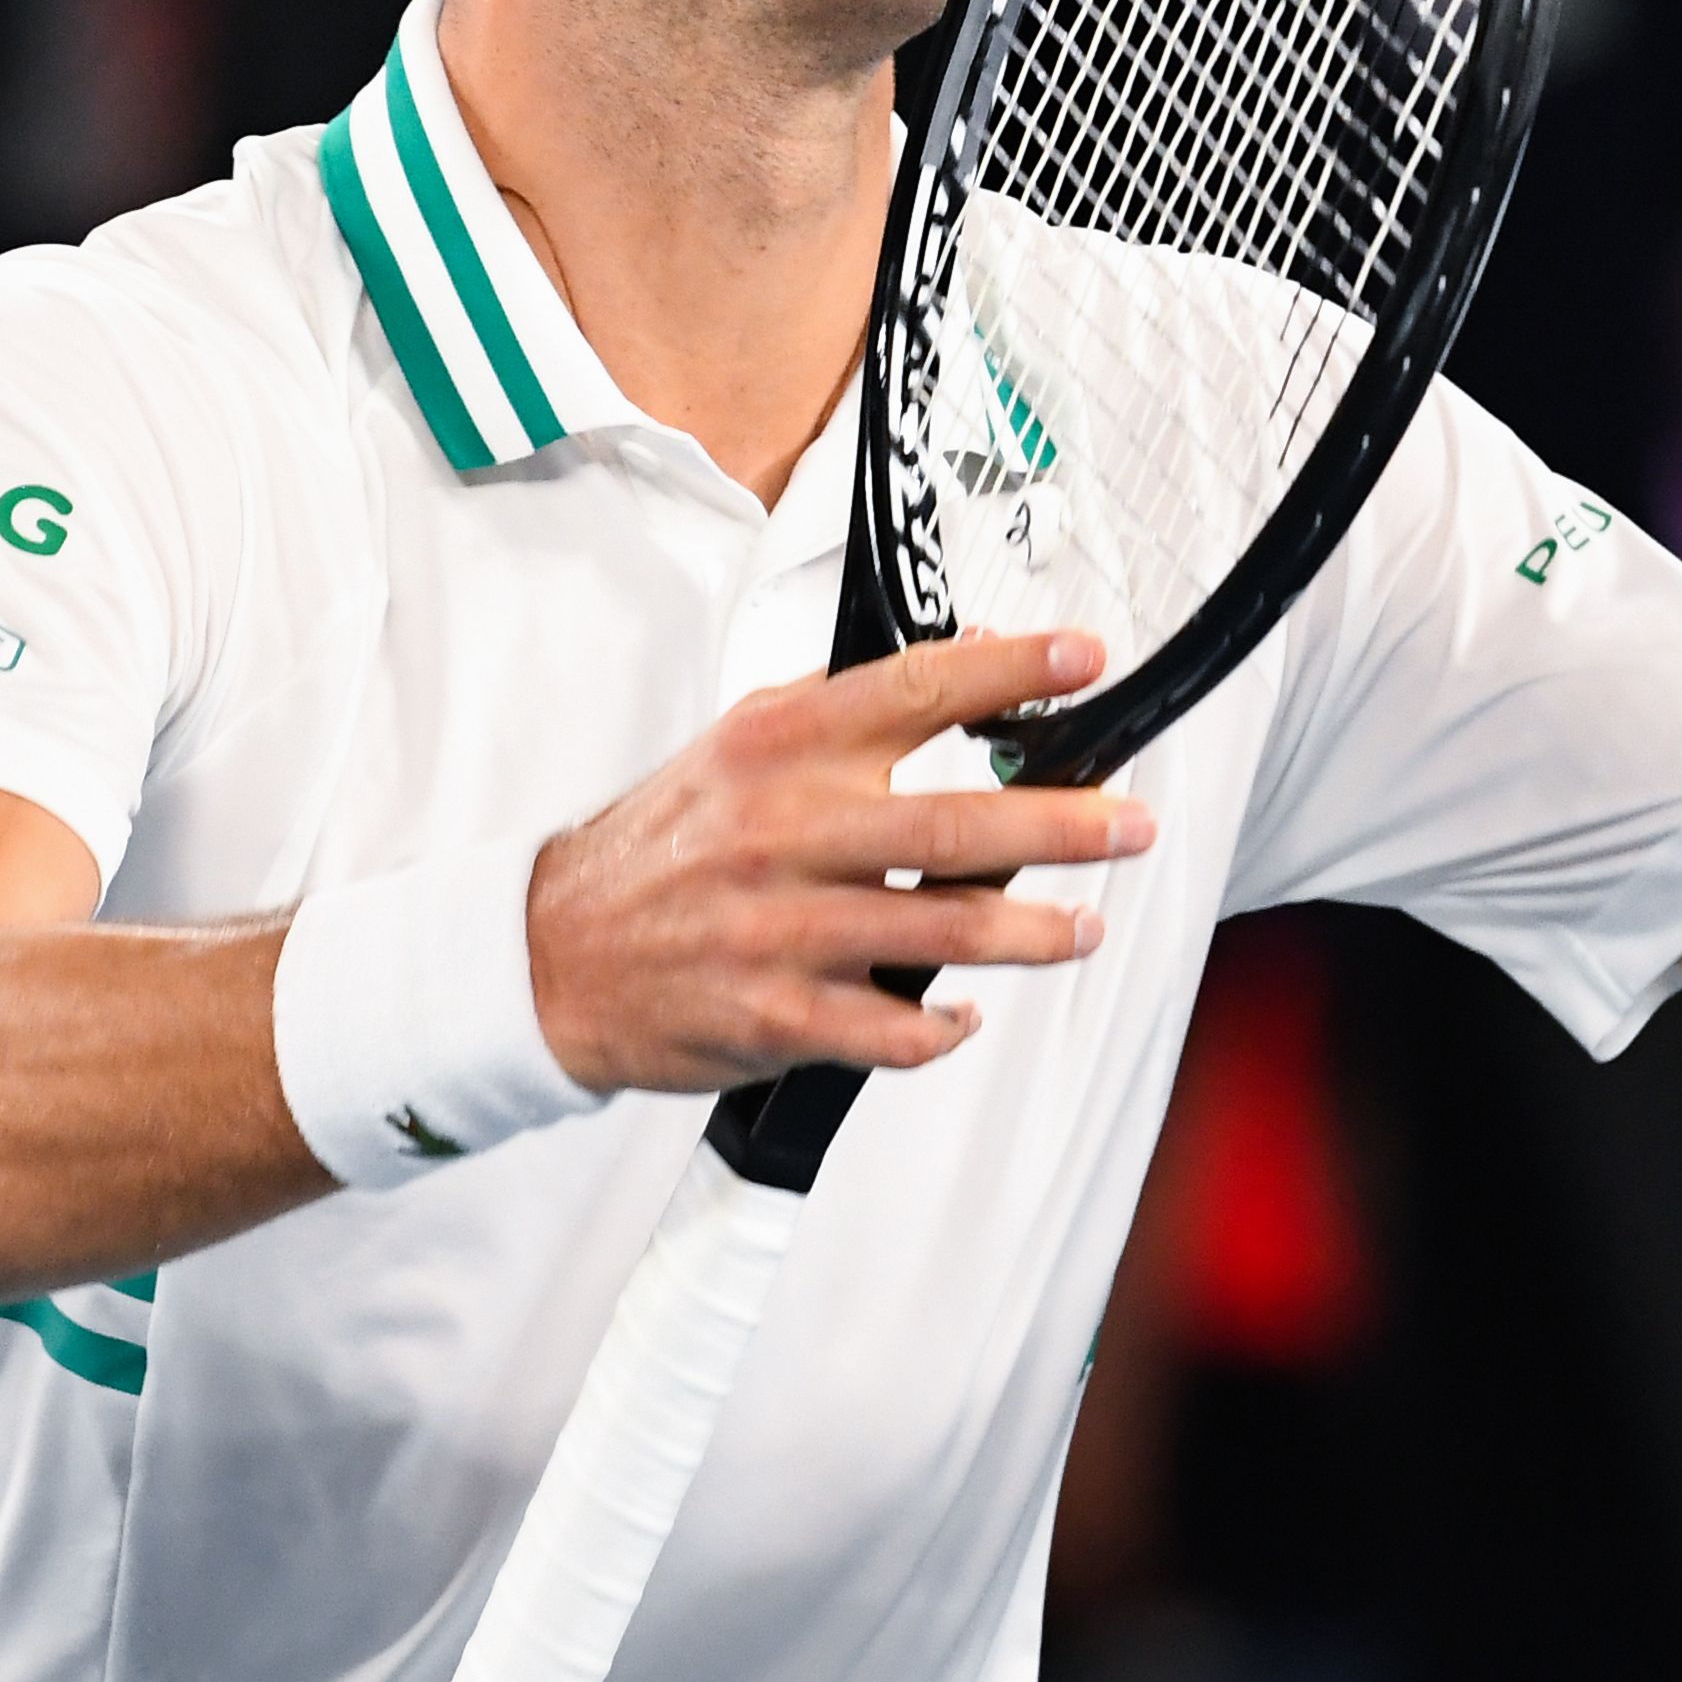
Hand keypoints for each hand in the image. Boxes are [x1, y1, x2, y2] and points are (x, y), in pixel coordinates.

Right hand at [525, 631, 1154, 1091]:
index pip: (918, 687)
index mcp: (781, 745)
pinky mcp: (777, 1014)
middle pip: (958, 818)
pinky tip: (965, 1014)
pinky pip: (891, 1029)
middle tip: (1131, 824)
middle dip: (1067, 821)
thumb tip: (966, 652)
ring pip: (944, 928)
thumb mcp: (739, 744)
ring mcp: (784, 926)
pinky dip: (941, 1026)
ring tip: (1082, 927)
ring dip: (1032, 932)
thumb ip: (846, 703)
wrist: (549, 954)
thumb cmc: (665, 845)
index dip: (1015, 669)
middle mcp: (787, 828)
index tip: (1087, 656)